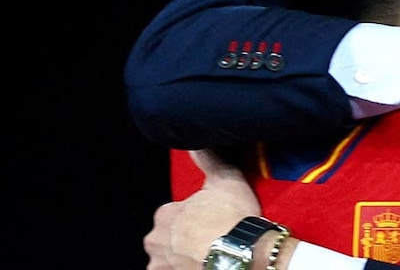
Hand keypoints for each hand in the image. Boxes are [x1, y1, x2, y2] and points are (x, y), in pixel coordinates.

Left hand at [144, 149, 260, 269]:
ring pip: (168, 260)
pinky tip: (204, 265)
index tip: (210, 221)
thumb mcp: (226, 181)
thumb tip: (197, 143)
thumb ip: (209, 161)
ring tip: (208, 257)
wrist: (243, 255)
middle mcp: (156, 241)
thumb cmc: (233, 220)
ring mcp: (161, 266)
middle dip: (183, 241)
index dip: (193, 217)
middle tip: (210, 241)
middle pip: (167, 240)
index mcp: (165, 215)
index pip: (173, 215)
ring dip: (182, 259)